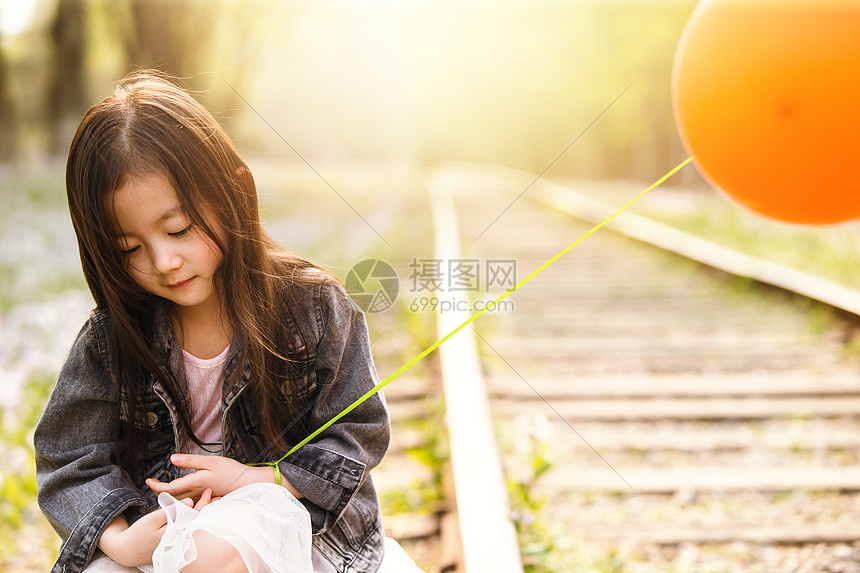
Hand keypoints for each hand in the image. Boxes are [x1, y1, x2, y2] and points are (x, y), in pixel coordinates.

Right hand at [98, 489, 212, 566]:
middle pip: (197, 520)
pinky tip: (202, 512)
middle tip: (219, 494)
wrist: (127, 551)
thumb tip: (190, 501)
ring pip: (194, 525)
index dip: (202, 502)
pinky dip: (195, 519)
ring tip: (215, 501)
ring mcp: (177, 542)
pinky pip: (187, 529)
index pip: (193, 515)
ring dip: (205, 513)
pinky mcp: (174, 542)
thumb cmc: (138, 533)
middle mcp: (178, 538)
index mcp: (174, 532)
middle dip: (208, 507)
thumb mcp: (152, 519)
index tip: (209, 490)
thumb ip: (171, 510)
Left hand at [146, 454, 272, 500]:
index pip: (169, 489)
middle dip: (159, 492)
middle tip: (153, 484)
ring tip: (163, 488)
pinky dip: (179, 500)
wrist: (248, 484)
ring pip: (178, 502)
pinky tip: (180, 495)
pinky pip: (188, 503)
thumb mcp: (211, 461)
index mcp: (195, 483)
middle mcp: (195, 494)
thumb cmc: (231, 471)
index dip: (156, 486)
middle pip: (170, 498)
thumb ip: (190, 460)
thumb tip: (172, 459)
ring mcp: (201, 499)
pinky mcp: (206, 501)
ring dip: (168, 497)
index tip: (148, 481)